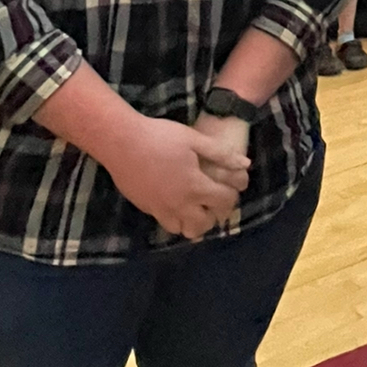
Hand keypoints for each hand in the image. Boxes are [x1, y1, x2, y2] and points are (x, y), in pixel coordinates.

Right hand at [104, 115, 243, 240]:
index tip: (231, 187)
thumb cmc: (160, 136)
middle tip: (214, 200)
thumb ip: (221, 154)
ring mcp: (160, 209)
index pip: (224, 202)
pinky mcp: (146, 208)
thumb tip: (245, 165)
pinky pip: (166, 223)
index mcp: (195, 186)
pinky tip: (176, 202)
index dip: (232, 195)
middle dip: (215, 215)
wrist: (121, 142)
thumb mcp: (194, 139)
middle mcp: (179, 204)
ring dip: (194, 221)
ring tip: (196, 206)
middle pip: (205, 224)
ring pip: (184, 230)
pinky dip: (176, 218)